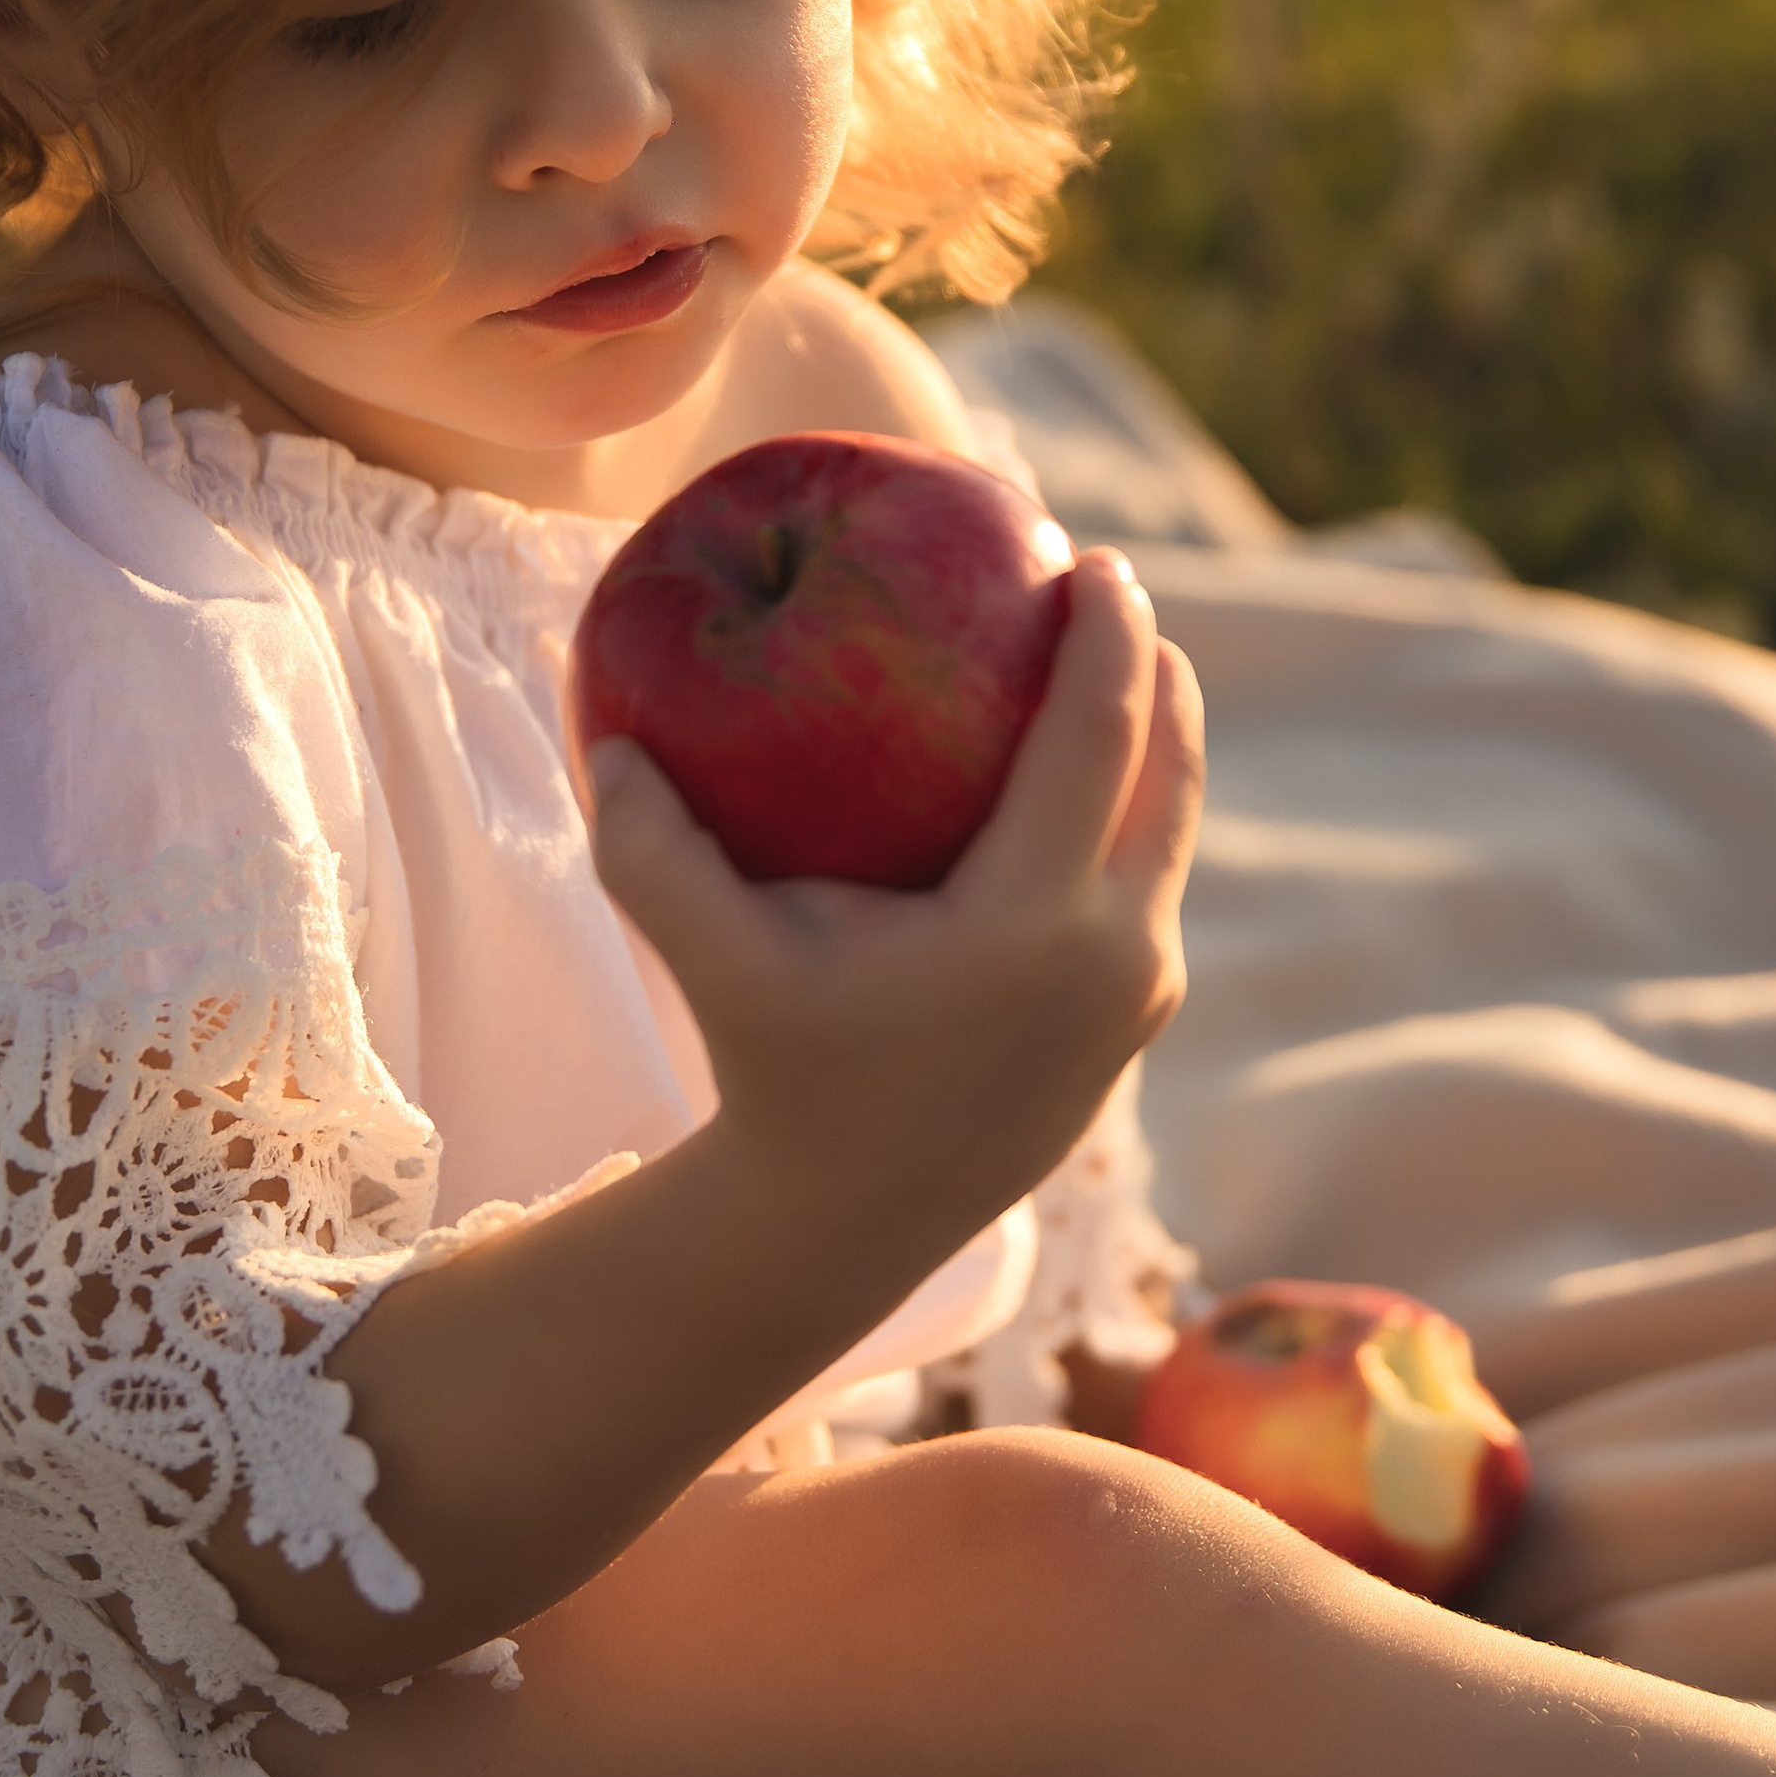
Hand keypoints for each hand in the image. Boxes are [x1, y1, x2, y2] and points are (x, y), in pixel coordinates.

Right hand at [586, 550, 1203, 1267]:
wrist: (849, 1219)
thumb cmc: (776, 1070)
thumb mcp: (711, 960)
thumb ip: (650, 847)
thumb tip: (605, 729)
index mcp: (1033, 928)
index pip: (1099, 742)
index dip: (1109, 638)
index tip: (1093, 557)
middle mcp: (1112, 958)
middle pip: (1169, 773)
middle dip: (1155, 665)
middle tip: (1107, 581)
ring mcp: (1138, 997)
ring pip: (1171, 831)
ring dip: (1160, 736)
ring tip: (1122, 657)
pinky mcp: (1136, 1021)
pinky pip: (1149, 881)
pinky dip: (1132, 809)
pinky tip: (1086, 769)